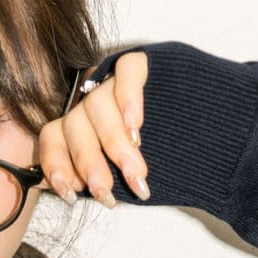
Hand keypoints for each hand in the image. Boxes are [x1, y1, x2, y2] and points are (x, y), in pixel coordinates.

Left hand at [37, 51, 149, 207]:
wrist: (204, 137)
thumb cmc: (159, 163)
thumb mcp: (121, 177)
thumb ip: (95, 180)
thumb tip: (66, 189)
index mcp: (79, 126)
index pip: (53, 137)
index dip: (56, 165)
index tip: (71, 194)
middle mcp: (89, 100)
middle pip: (74, 125)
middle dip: (89, 164)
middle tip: (107, 192)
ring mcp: (113, 79)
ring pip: (97, 102)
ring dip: (114, 142)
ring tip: (134, 170)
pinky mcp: (140, 63)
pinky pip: (127, 72)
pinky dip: (128, 99)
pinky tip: (135, 127)